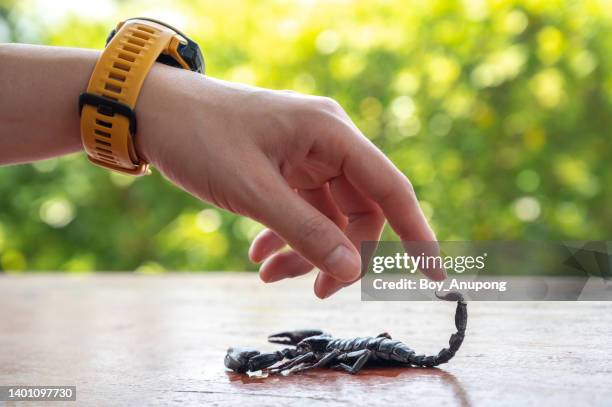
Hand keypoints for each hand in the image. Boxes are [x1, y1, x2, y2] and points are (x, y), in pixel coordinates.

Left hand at [137, 65, 443, 297]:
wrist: (155, 112)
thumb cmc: (201, 138)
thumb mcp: (254, 191)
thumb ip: (306, 232)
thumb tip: (352, 273)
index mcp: (331, 134)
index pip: (390, 188)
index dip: (417, 234)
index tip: (435, 275)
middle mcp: (327, 143)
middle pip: (359, 210)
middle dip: (339, 255)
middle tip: (314, 291)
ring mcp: (306, 157)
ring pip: (327, 217)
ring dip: (305, 251)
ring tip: (268, 276)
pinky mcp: (285, 169)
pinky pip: (301, 212)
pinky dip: (286, 238)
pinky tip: (259, 257)